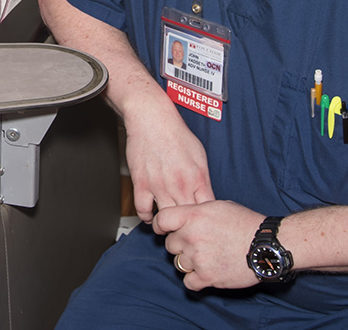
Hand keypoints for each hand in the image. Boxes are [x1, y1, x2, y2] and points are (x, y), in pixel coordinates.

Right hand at [122, 95, 214, 221]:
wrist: (152, 118)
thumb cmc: (175, 133)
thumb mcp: (200, 156)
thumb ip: (203, 180)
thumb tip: (205, 197)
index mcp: (197, 178)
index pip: (206, 212)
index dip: (205, 221)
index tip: (201, 223)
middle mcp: (179, 185)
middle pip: (186, 220)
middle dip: (187, 227)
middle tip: (185, 229)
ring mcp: (159, 185)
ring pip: (165, 219)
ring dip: (166, 225)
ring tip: (168, 225)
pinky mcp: (141, 183)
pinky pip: (143, 210)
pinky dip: (147, 216)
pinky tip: (150, 214)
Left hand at [154, 200, 264, 290]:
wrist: (266, 245)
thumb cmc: (246, 223)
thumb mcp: (218, 206)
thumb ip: (196, 212)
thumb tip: (184, 216)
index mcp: (194, 216)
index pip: (162, 220)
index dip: (160, 225)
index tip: (164, 229)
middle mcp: (192, 236)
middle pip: (170, 244)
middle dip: (180, 244)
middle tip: (197, 244)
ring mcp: (198, 258)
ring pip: (178, 263)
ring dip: (188, 262)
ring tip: (206, 257)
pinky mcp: (207, 277)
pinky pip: (188, 282)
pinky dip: (195, 279)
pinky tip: (205, 272)